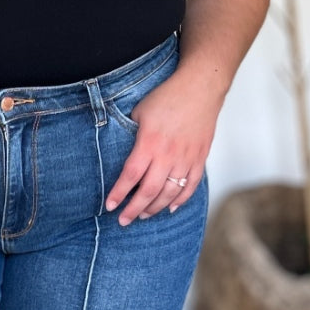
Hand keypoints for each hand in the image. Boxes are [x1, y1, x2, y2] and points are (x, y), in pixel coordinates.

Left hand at [104, 68, 221, 225]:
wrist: (200, 88)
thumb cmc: (167, 96)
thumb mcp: (138, 111)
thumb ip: (130, 135)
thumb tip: (120, 151)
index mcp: (149, 143)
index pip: (131, 175)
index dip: (119, 193)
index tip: (110, 206)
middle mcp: (168, 155)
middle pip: (149, 191)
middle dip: (134, 209)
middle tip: (124, 221)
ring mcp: (186, 158)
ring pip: (170, 193)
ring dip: (155, 208)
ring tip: (143, 216)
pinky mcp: (200, 158)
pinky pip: (191, 186)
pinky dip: (181, 200)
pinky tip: (170, 208)